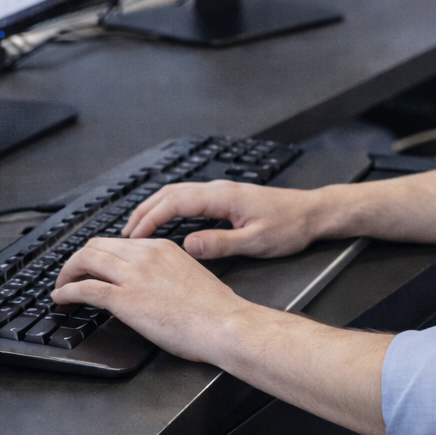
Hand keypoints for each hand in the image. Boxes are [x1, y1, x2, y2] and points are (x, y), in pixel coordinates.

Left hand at [51, 236, 248, 361]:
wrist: (223, 322)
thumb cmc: (213, 308)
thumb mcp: (187, 274)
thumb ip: (165, 271)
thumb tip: (149, 284)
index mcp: (161, 247)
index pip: (118, 242)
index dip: (99, 254)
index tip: (92, 267)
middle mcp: (144, 255)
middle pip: (96, 245)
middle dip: (78, 260)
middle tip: (70, 276)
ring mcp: (133, 275)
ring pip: (86, 260)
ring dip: (67, 273)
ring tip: (62, 287)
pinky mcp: (125, 299)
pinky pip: (85, 288)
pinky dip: (66, 292)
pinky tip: (60, 300)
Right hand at [122, 179, 322, 259]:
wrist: (312, 213)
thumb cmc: (289, 226)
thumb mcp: (256, 242)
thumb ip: (221, 243)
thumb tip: (187, 245)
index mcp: (223, 197)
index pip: (174, 203)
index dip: (149, 219)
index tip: (132, 237)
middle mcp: (219, 189)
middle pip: (169, 193)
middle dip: (143, 211)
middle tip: (124, 235)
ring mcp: (221, 191)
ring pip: (177, 193)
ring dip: (154, 208)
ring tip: (136, 229)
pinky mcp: (225, 197)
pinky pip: (188, 198)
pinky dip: (169, 208)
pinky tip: (165, 222)